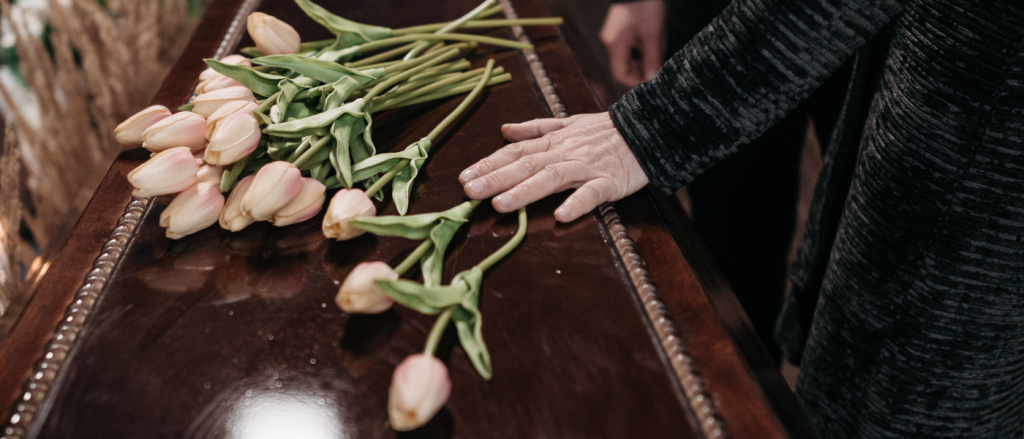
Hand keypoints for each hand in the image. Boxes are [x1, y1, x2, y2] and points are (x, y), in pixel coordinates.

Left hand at [459, 113, 648, 222]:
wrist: (648, 129)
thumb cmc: (606, 131)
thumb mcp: (568, 123)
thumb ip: (535, 129)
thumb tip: (504, 130)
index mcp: (554, 142)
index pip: (515, 151)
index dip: (489, 163)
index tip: (464, 176)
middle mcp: (565, 153)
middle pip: (526, 164)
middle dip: (495, 178)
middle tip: (469, 191)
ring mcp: (587, 168)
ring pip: (552, 178)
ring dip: (525, 191)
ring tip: (501, 204)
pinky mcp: (609, 182)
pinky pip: (592, 193)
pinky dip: (577, 203)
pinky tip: (562, 216)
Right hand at [600, 0, 665, 86]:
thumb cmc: (644, 5)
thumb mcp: (652, 34)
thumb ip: (652, 58)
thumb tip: (651, 78)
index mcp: (614, 45)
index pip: (620, 74)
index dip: (636, 81)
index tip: (652, 79)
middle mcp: (611, 42)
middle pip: (624, 66)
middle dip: (642, 69)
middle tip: (658, 66)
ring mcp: (616, 35)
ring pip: (629, 56)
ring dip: (643, 59)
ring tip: (658, 53)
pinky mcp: (622, 28)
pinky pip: (630, 45)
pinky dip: (642, 48)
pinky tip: (653, 43)